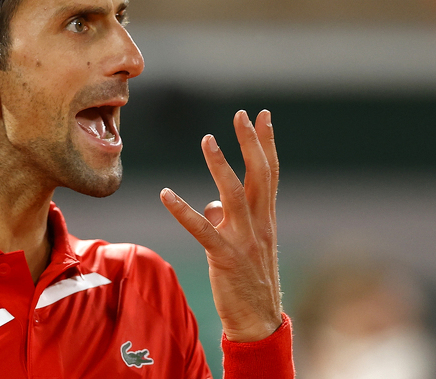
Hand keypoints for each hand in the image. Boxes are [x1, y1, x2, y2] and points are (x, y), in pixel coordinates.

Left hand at [161, 109, 281, 341]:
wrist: (259, 322)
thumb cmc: (250, 280)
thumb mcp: (245, 244)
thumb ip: (229, 218)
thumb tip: (209, 203)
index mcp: (266, 218)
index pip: (269, 172)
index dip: (267, 142)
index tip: (264, 116)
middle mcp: (260, 224)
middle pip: (258, 175)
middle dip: (251, 142)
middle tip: (242, 114)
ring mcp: (244, 240)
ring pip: (233, 195)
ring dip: (220, 165)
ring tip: (208, 139)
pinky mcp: (224, 257)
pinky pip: (202, 229)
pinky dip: (182, 210)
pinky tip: (165, 194)